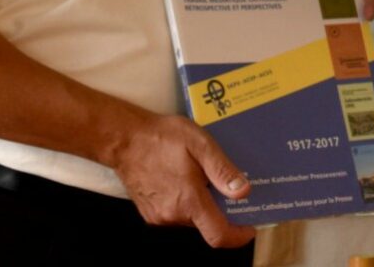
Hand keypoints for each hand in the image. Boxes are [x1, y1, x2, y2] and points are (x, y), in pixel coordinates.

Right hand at [108, 114, 253, 247]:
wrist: (124, 139)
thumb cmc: (161, 138)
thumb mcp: (200, 144)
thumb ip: (222, 170)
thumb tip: (243, 191)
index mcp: (189, 201)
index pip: (219, 235)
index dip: (238, 236)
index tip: (249, 226)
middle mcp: (173, 215)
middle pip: (207, 225)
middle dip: (221, 211)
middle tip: (227, 188)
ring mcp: (159, 216)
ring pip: (192, 219)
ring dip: (202, 205)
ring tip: (204, 179)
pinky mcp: (150, 213)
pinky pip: (176, 214)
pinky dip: (186, 203)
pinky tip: (184, 180)